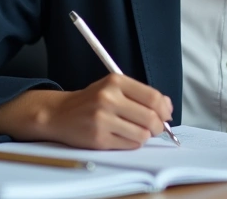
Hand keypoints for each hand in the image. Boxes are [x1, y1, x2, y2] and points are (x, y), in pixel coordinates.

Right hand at [0, 74, 172, 149]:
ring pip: (142, 134)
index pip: (153, 97)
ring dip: (145, 136)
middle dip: (159, 126)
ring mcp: (102, 119)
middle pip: (150, 117)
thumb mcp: (114, 88)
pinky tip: (124, 137)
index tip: (166, 114)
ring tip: (136, 131)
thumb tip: (167, 108)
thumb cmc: (92, 101)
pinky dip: (133, 143)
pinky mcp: (98, 138)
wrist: (59, 113)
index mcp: (115, 82)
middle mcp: (108, 98)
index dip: (165, 109)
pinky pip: (129, 145)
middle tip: (156, 128)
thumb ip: (140, 94)